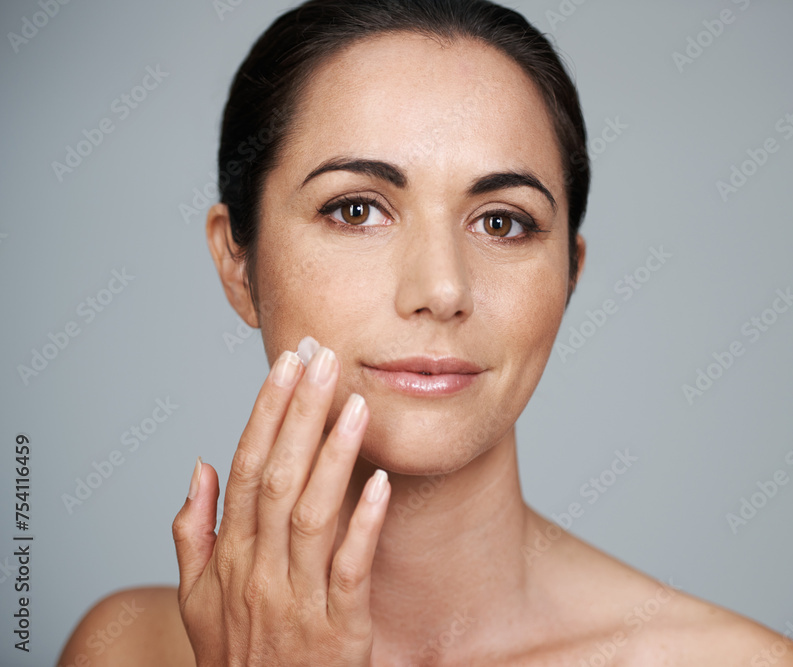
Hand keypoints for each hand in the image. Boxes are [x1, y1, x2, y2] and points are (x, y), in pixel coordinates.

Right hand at [172, 337, 389, 665]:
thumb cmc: (236, 657)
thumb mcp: (195, 601)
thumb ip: (193, 533)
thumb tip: (198, 465)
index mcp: (228, 558)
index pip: (245, 469)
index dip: (266, 413)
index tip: (287, 365)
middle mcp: (258, 571)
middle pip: (276, 477)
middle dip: (299, 414)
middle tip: (322, 358)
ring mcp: (297, 599)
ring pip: (311, 514)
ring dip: (333, 455)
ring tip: (355, 403)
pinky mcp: (338, 629)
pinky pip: (351, 568)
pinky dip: (363, 523)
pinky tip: (380, 481)